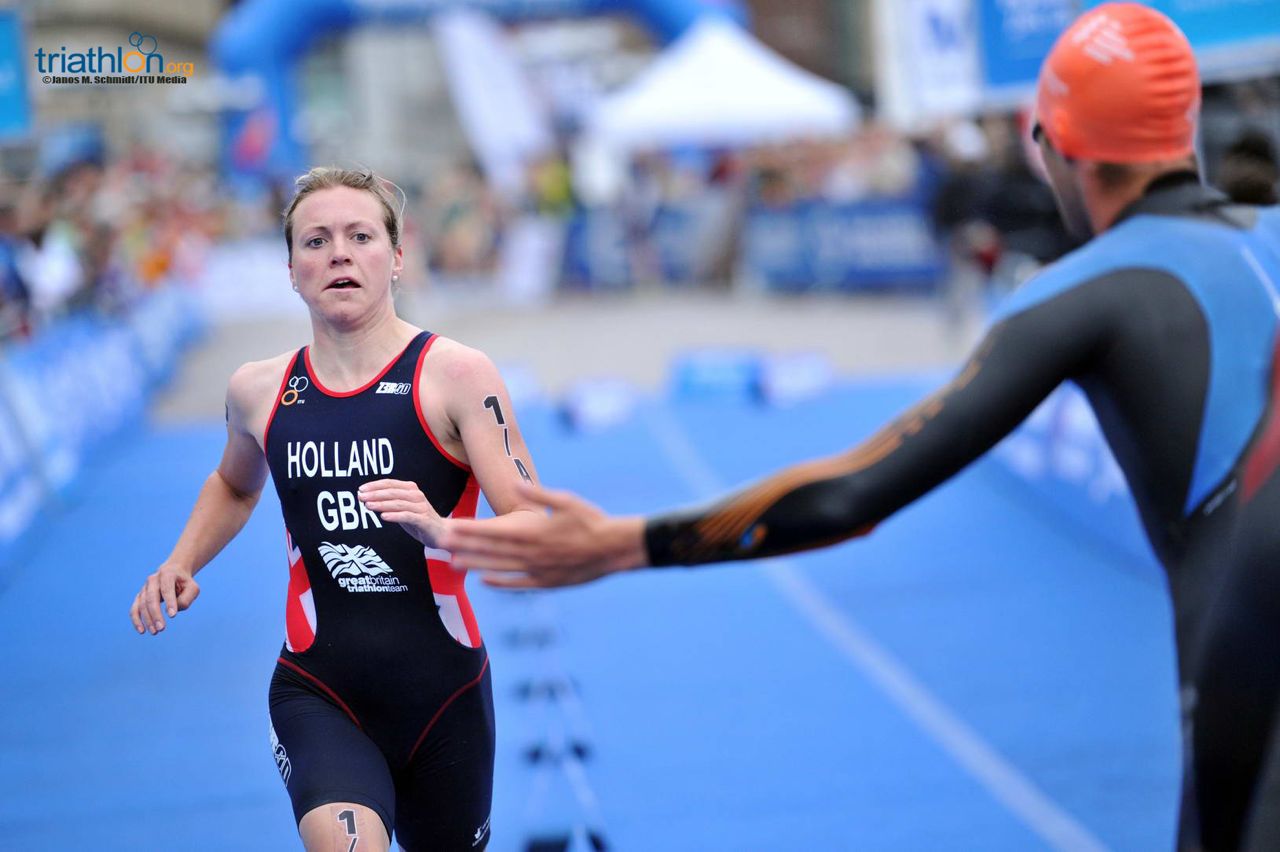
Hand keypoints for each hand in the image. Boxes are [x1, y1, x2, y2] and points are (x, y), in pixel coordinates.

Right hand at [130, 563, 199, 634]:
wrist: (174, 572)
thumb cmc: (185, 583)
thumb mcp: (192, 588)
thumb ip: (186, 599)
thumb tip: (171, 612)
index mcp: (167, 573)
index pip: (167, 589)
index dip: (169, 602)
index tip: (173, 615)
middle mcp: (153, 580)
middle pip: (151, 598)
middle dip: (156, 614)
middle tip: (162, 628)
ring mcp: (144, 588)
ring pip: (142, 605)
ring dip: (147, 620)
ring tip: (155, 632)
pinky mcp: (140, 596)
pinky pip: (135, 609)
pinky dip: (136, 620)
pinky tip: (142, 631)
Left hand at [358, 479, 444, 546]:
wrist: (440, 532)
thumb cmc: (419, 519)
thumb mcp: (402, 509)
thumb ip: (389, 503)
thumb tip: (368, 499)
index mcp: (411, 489)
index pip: (390, 484)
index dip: (375, 485)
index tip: (361, 489)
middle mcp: (417, 495)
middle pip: (393, 492)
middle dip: (375, 494)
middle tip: (361, 497)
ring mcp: (421, 507)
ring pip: (398, 503)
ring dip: (382, 504)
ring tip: (368, 506)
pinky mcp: (424, 519)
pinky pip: (407, 516)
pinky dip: (395, 516)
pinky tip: (384, 516)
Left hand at [440, 482, 645, 588]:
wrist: (614, 548)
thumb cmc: (592, 520)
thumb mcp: (566, 501)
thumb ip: (538, 495)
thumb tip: (514, 485)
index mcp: (533, 532)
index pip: (494, 531)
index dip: (470, 530)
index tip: (451, 527)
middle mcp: (532, 553)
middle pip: (491, 550)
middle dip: (465, 547)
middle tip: (442, 544)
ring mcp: (538, 570)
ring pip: (500, 568)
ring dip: (476, 565)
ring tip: (455, 563)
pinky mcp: (547, 581)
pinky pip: (518, 583)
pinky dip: (501, 582)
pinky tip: (485, 581)